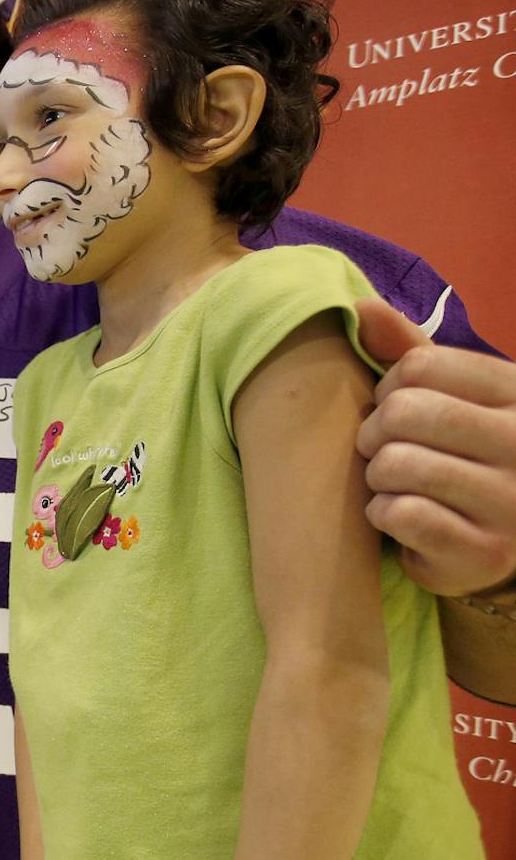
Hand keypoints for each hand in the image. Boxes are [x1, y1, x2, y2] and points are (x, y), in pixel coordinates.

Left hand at [355, 298, 515, 595]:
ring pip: (397, 464)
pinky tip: (402, 519)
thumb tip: (359, 308)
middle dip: (373, 433)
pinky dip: (383, 515)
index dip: (389, 388)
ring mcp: (510, 501)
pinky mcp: (484, 551)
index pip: (420, 366)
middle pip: (404, 413)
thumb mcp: (450, 397)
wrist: (493, 541)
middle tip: (383, 451)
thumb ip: (408, 352)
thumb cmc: (459, 455)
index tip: (398, 410)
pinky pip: (401, 515)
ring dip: (376, 477)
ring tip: (394, 484)